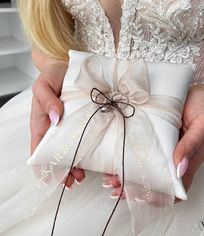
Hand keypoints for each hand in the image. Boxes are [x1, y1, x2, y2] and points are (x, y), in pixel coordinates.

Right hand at [30, 64, 84, 187]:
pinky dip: (86, 148)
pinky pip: (82, 136)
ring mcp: (69, 125)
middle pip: (56, 154)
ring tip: (82, 175)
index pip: (40, 148)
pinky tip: (92, 156)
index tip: (53, 178)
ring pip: (70, 149)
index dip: (44, 165)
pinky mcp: (81, 119)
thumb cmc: (51, 76)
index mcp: (42, 122)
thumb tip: (56, 119)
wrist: (64, 66)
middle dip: (64, 169)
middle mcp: (55, 127)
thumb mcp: (43, 86)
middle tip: (74, 180)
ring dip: (75, 163)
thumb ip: (47, 101)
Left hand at [104, 83, 203, 200]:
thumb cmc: (202, 108)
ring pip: (145, 168)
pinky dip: (127, 158)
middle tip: (116, 187)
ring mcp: (163, 148)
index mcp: (187, 160)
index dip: (158, 197)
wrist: (198, 93)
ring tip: (110, 177)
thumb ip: (191, 146)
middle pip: (155, 181)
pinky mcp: (155, 137)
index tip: (139, 196)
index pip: (175, 189)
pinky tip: (115, 158)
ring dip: (127, 176)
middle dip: (134, 188)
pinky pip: (141, 151)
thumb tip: (179, 169)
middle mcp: (173, 157)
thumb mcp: (202, 126)